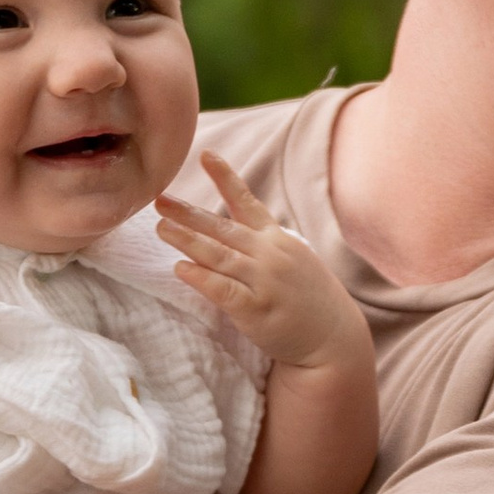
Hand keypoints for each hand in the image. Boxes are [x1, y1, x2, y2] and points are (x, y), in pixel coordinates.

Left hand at [156, 154, 373, 375]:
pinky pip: (224, 290)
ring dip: (187, 240)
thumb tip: (225, 230)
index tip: (205, 155)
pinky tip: (180, 268)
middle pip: (223, 229)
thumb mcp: (293, 260)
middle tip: (159, 199)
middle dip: (188, 213)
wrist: (334, 339)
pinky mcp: (257, 310)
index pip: (247, 202)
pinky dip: (201, 278)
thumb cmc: (308, 300)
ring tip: (160, 228)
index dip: (225, 177)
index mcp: (277, 240)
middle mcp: (271, 255)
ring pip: (219, 255)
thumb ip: (262, 243)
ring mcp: (264, 281)